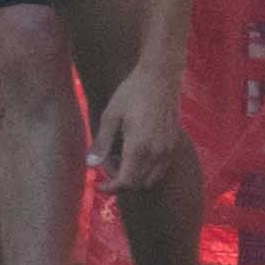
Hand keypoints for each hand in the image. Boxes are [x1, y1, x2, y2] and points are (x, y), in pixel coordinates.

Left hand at [98, 41, 191, 200]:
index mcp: (139, 147)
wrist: (161, 76)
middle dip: (120, 182)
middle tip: (107, 165)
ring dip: (135, 178)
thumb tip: (91, 165)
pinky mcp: (174, 144)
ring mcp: (168, 150)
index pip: (126, 181)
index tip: (99, 185)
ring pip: (151, 179)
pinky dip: (147, 171)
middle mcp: (157, 153)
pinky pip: (161, 169)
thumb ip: (102, 142)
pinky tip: (136, 154)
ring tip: (120, 158)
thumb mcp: (111, 115)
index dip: (111, 188)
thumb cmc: (132, 92)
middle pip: (138, 184)